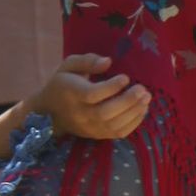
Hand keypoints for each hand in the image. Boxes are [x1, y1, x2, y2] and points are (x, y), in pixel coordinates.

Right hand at [36, 50, 152, 143]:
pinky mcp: (97, 135)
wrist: (49, 112)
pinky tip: (142, 110)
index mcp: (72, 94)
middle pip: (105, 113)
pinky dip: (134, 123)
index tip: (126, 78)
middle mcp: (81, 114)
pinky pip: (118, 134)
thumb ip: (87, 61)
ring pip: (114, 125)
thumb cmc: (63, 83)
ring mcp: (89, 127)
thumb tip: (108, 62)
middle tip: (142, 89)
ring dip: (134, 112)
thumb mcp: (69, 65)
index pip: (93, 94)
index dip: (111, 87)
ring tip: (146, 98)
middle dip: (128, 101)